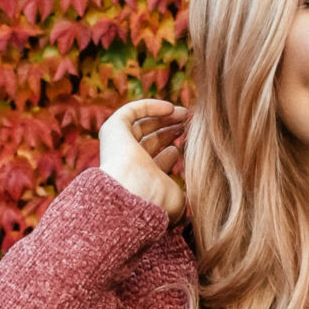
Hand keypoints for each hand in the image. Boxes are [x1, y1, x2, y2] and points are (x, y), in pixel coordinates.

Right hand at [98, 97, 188, 222]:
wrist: (132, 194)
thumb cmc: (156, 201)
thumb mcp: (177, 199)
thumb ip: (185, 192)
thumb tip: (195, 186)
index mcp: (139, 181)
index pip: (154, 163)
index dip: (171, 153)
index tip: (185, 146)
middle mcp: (127, 164)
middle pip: (148, 142)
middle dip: (168, 132)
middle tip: (187, 125)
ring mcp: (118, 146)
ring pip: (141, 125)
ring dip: (163, 118)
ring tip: (184, 113)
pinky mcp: (113, 130)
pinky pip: (131, 112)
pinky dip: (150, 107)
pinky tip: (170, 108)